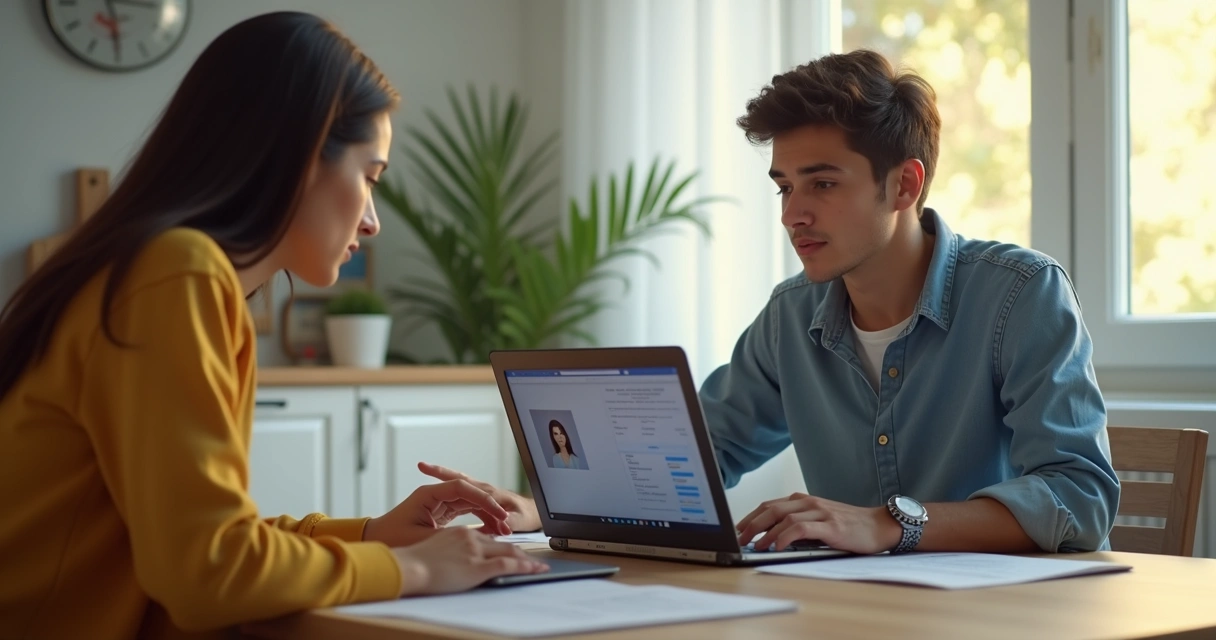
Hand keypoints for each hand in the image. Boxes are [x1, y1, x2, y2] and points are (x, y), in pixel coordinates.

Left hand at [364, 478, 512, 547]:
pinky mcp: (443, 512)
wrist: (375, 540)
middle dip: (490, 507)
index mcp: (428, 493)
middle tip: (506, 523)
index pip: (463, 488)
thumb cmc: (392, 537)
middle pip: (471, 493)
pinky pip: (468, 511)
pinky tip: (493, 531)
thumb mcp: (421, 539)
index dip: (483, 500)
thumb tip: (473, 538)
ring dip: (488, 514)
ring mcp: (440, 502)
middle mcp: (436, 494)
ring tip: (504, 530)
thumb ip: (447, 536)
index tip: (498, 514)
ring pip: (472, 502)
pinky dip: (481, 520)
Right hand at [390, 527, 546, 595]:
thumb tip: (454, 561)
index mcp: (458, 533)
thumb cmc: (411, 564)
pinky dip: (526, 567)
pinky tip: (536, 570)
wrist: (406, 569)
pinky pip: (509, 565)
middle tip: (533, 558)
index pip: (486, 536)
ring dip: (526, 559)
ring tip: (539, 566)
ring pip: (509, 550)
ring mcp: (475, 550)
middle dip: (519, 550)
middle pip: (501, 542)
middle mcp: (470, 537)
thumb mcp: (432, 551)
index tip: (511, 548)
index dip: (501, 542)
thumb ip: (448, 552)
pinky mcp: (478, 565)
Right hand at [418, 462, 541, 532]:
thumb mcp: (520, 521)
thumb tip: (503, 523)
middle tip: (422, 466)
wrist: (533, 516)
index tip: (430, 471)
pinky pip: (464, 500)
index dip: (447, 477)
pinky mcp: (481, 503)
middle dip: (441, 472)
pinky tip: (441, 504)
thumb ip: (511, 522)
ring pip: (459, 489)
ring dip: (444, 482)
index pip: (464, 484)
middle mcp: (484, 490)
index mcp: (490, 493)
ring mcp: (482, 495)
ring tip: (425, 474)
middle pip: (458, 480)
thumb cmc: (527, 517)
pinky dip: (452, 498)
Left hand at [735, 493, 902, 554]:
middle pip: (771, 509)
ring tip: (754, 545)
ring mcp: (820, 512)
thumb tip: (771, 538)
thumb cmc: (848, 526)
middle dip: (751, 523)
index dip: (750, 516)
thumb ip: (798, 525)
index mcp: (804, 500)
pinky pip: (802, 528)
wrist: (879, 525)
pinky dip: (786, 536)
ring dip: (766, 532)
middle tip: (738, 538)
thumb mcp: (819, 521)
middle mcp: (809, 502)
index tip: (737, 528)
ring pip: (784, 517)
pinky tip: (777, 546)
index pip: (769, 505)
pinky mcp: (830, 525)